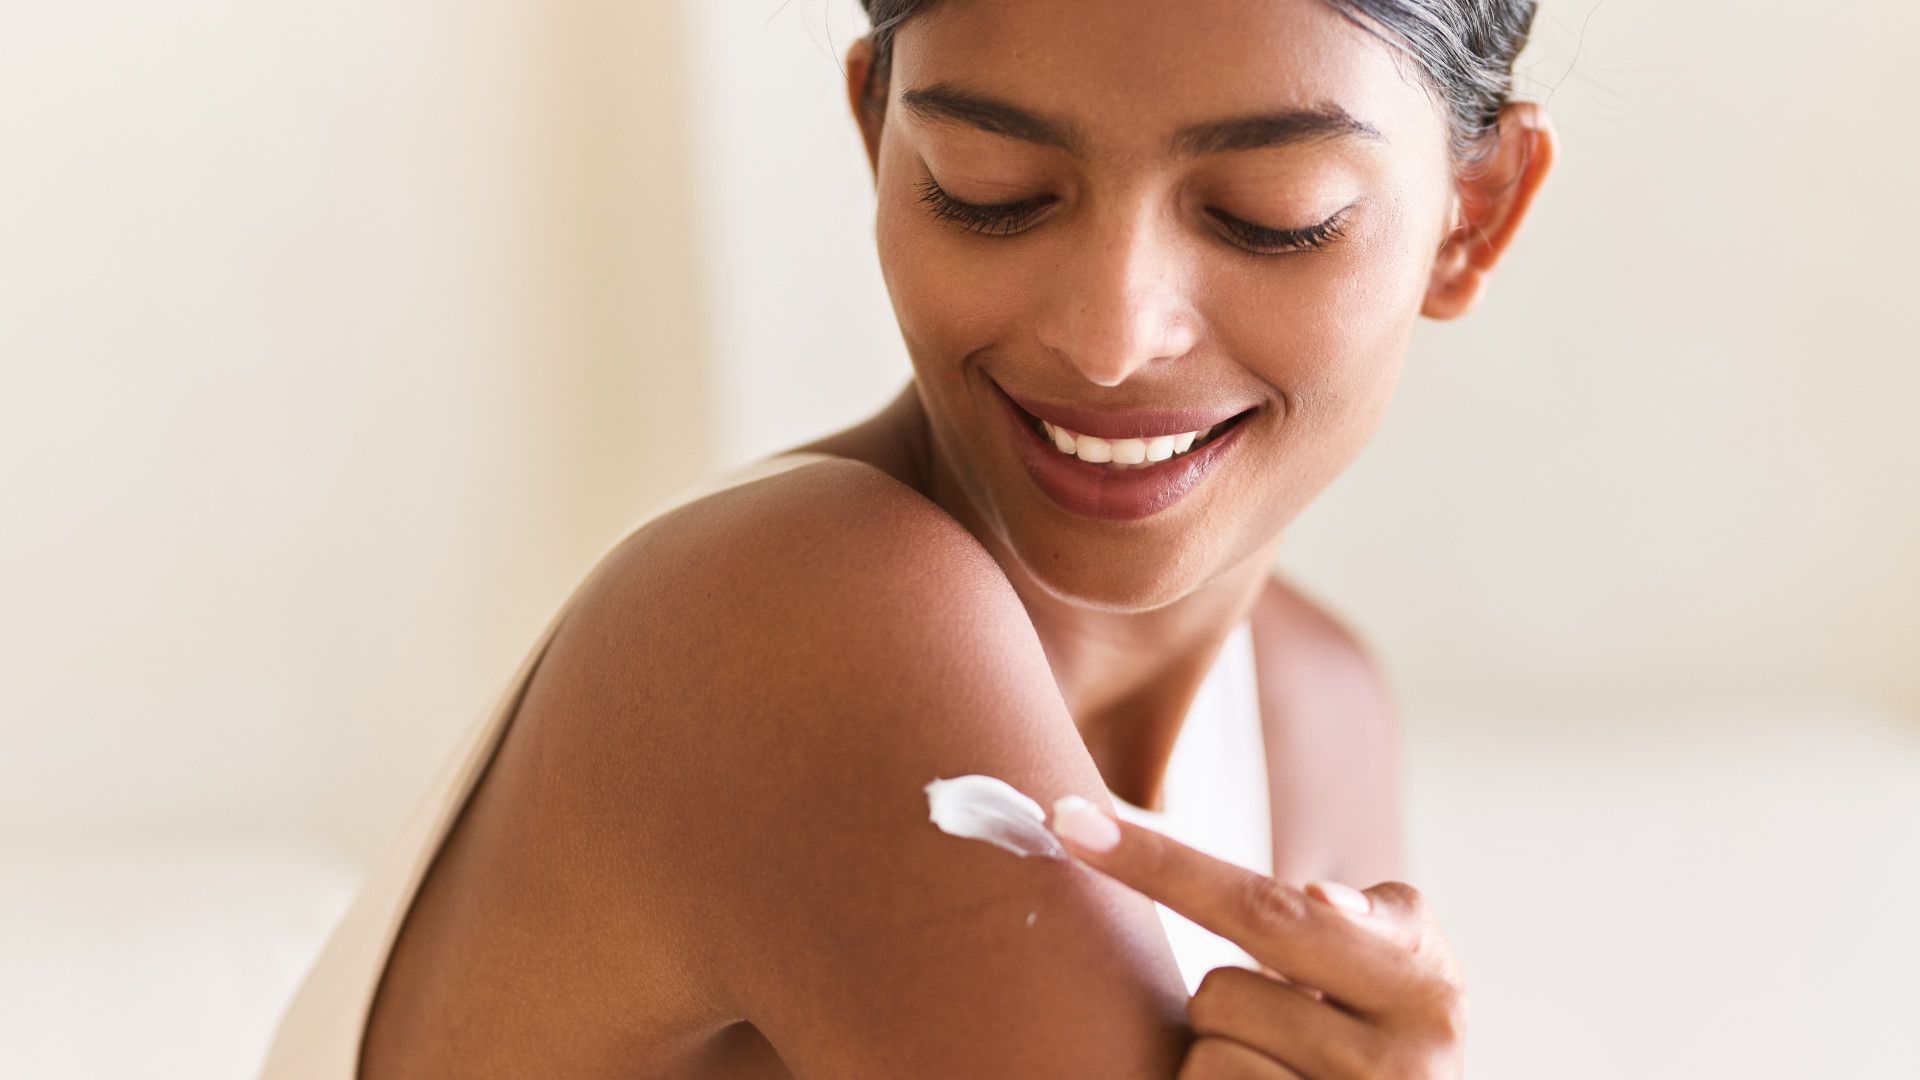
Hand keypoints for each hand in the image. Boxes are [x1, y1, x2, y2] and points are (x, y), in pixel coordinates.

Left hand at [1049, 795, 1468, 1079]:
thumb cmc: (1387, 1028)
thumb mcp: (1403, 963)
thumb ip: (1360, 919)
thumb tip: (1320, 898)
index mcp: (1425, 987)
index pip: (1265, 910)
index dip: (1158, 863)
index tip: (1067, 821)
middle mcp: (1402, 1066)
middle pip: (1219, 993)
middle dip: (1225, 999)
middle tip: (1283, 1020)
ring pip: (1206, 1059)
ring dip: (1224, 1059)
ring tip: (1287, 1070)